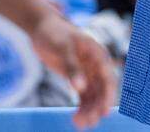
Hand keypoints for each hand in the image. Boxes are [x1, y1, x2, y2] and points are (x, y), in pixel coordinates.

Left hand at [30, 13, 115, 128]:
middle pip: (101, 90)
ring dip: (89, 110)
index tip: (103, 112)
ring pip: (93, 96)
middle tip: (86, 123)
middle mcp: (95, 65)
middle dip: (96, 107)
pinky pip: (84, 97)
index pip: (107, 78)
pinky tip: (76, 118)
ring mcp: (87, 72)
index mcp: (97, 54)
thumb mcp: (62, 47)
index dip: (107, 96)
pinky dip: (82, 108)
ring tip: (79, 124)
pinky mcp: (77, 78)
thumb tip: (80, 88)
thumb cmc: (53, 33)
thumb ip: (71, 67)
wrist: (41, 28)